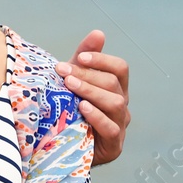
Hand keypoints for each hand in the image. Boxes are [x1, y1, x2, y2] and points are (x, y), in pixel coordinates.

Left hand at [56, 29, 130, 165]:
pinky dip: (97, 116)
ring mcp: (120, 126)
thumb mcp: (72, 83)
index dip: (102, 60)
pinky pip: (111, 128)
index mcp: (115, 89)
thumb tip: (98, 33)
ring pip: (115, 103)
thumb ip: (83, 60)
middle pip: (114, 84)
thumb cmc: (69, 112)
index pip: (119, 68)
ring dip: (91, 91)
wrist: (61, 149)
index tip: (80, 57)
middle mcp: (121, 106)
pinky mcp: (114, 146)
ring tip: (70, 85)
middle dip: (88, 75)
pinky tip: (82, 108)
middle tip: (63, 70)